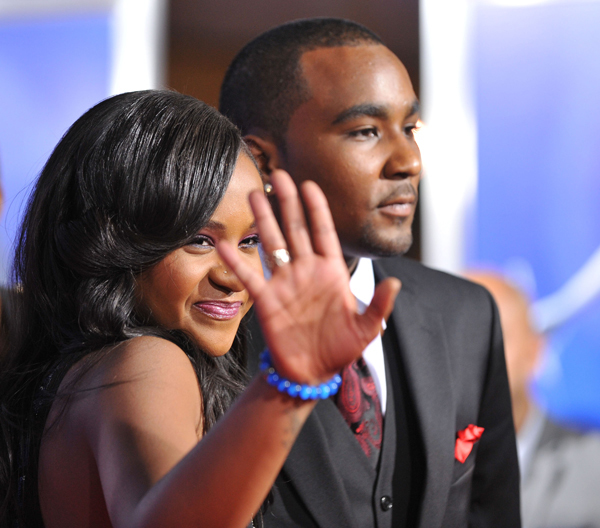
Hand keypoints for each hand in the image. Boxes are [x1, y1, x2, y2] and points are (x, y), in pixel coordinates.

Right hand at [217, 170, 399, 384]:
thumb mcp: (367, 329)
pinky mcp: (267, 301)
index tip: (310, 184)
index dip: (317, 208)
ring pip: (273, 244)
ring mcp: (286, 283)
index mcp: (332, 272)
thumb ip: (380, 306)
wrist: (313, 373)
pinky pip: (251, 277)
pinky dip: (238, 262)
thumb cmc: (342, 349)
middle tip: (279, 175)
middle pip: (295, 229)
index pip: (324, 232)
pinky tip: (226, 245)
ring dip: (264, 220)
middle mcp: (307, 271)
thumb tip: (396, 282)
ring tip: (254, 194)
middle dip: (288, 202)